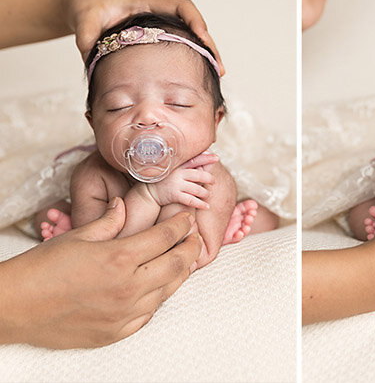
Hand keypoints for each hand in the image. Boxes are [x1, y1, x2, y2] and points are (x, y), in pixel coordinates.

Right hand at [0, 198, 201, 348]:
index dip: (181, 225)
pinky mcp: (117, 332)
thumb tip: (124, 205)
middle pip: (176, 264)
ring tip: (181, 260)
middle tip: (194, 237)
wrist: (14, 308)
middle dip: (190, 247)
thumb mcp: (76, 237)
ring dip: (178, 273)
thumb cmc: (40, 270)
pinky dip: (158, 297)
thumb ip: (108, 221)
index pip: (165, 238)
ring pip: (168, 290)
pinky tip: (157, 287)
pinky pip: (149, 314)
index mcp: (119, 258)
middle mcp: (128, 287)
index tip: (188, 218)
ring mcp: (125, 313)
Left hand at [65, 0, 224, 73]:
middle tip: (218, 67)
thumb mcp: (84, 21)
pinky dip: (192, 58)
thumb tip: (92, 58)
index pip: (181, 6)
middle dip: (209, 45)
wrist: (80, 7)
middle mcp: (158, 13)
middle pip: (194, 25)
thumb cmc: (86, 8)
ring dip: (205, 54)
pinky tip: (197, 73)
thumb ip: (87, 38)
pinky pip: (181, 45)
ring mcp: (159, 26)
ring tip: (215, 74)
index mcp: (146, 3)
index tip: (202, 37)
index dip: (195, 20)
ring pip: (191, 37)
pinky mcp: (156, 39)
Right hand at [146, 152, 218, 208]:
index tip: (216, 157)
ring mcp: (176, 184)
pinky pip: (191, 200)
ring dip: (206, 193)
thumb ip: (189, 166)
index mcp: (179, 165)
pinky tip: (206, 206)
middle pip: (199, 175)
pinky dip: (201, 204)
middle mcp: (178, 173)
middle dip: (209, 179)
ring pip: (197, 189)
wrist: (150, 192)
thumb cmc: (167, 180)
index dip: (207, 158)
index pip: (195, 160)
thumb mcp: (175, 170)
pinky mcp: (174, 195)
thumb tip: (206, 159)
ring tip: (209, 195)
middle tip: (213, 182)